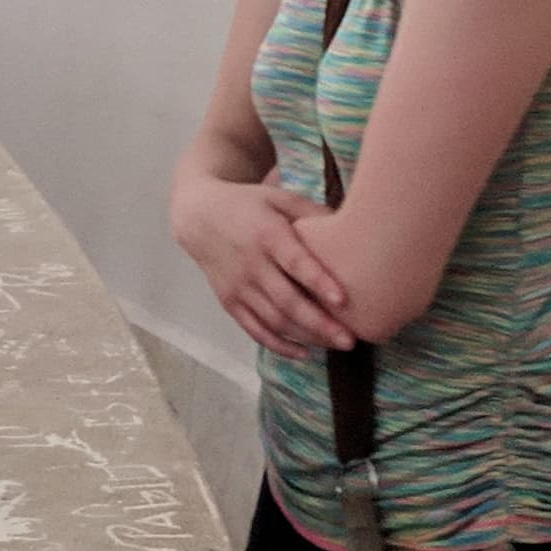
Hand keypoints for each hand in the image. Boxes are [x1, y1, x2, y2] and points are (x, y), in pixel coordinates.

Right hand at [171, 176, 356, 354]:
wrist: (200, 216)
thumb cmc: (249, 205)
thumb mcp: (279, 197)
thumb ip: (312, 212)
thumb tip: (350, 229)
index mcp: (266, 234)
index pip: (294, 261)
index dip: (318, 282)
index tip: (343, 300)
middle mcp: (250, 264)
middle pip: (286, 301)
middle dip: (319, 324)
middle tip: (350, 339)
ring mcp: (238, 287)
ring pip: (274, 321)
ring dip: (306, 337)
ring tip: (336, 345)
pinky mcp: (229, 302)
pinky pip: (255, 330)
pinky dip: (280, 345)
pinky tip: (305, 353)